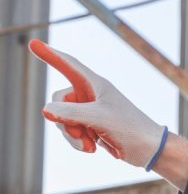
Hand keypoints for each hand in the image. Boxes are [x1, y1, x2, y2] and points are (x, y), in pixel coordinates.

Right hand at [29, 40, 165, 167]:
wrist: (149, 151)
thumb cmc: (131, 129)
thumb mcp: (99, 118)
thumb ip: (70, 113)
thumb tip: (46, 109)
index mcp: (95, 85)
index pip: (68, 65)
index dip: (50, 55)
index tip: (33, 43)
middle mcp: (91, 95)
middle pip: (59, 101)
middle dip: (64, 120)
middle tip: (81, 133)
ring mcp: (90, 111)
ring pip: (63, 120)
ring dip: (72, 135)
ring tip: (90, 145)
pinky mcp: (92, 127)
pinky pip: (72, 132)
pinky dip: (78, 142)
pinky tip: (92, 148)